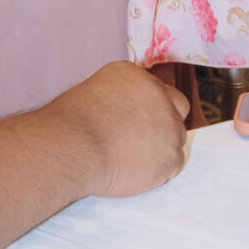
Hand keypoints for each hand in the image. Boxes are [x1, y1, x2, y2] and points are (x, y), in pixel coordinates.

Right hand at [50, 61, 187, 196]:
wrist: (74, 147)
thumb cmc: (70, 123)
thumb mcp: (93, 94)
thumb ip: (118, 98)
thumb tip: (123, 114)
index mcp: (136, 76)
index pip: (156, 88)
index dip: (148, 106)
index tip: (136, 120)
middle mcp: (159, 96)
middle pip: (178, 106)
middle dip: (166, 120)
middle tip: (143, 138)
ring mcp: (170, 127)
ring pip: (175, 138)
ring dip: (159, 147)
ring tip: (130, 160)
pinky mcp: (172, 157)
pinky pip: (172, 165)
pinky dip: (158, 171)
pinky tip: (135, 172)